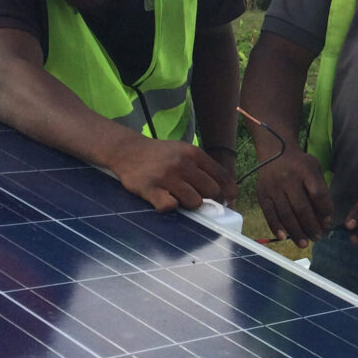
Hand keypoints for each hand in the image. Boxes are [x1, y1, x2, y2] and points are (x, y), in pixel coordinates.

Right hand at [111, 135, 237, 211]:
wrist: (127, 150)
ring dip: (189, 204)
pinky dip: (169, 207)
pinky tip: (164, 199)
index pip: (221, 176)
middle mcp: (182, 163)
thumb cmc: (161, 155)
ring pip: (194, 202)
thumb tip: (227, 190)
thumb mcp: (184, 152)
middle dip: (209, 199)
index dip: (229, 191)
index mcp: (194, 153)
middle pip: (211, 191)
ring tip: (179, 198)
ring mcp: (166, 176)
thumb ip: (203, 167)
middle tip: (199, 199)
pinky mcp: (150, 188)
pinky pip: (170, 206)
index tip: (230, 200)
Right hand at [254, 149, 331, 246]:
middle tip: (318, 237)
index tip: (328, 222)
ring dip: (296, 231)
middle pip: (301, 208)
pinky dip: (276, 227)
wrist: (275, 152)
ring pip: (285, 214)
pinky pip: (269, 214)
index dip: (325, 210)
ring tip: (304, 243)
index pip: (318, 194)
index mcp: (306, 170)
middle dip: (311, 226)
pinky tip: (284, 237)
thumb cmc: (300, 165)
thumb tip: (324, 219)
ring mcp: (273, 187)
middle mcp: (288, 178)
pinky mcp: (262, 194)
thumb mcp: (314, 170)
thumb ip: (320, 191)